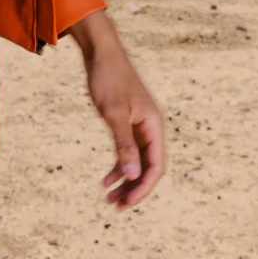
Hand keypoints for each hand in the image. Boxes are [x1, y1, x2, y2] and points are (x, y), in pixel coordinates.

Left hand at [68, 12, 165, 209]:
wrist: (101, 52)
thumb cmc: (108, 78)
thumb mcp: (114, 113)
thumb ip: (124, 145)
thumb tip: (133, 175)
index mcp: (154, 126)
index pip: (156, 167)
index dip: (143, 188)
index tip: (126, 204)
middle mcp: (151, 127)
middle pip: (148, 168)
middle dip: (134, 189)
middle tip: (115, 206)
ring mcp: (140, 125)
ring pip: (137, 162)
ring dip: (126, 181)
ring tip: (109, 198)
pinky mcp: (128, 122)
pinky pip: (128, 151)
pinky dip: (119, 166)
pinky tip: (106, 179)